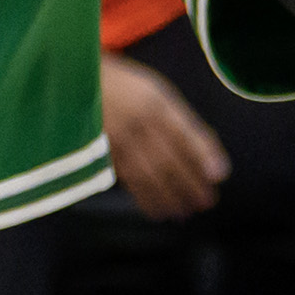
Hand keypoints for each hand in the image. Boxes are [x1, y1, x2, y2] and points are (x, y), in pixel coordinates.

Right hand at [102, 52, 229, 220]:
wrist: (74, 82)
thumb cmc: (123, 88)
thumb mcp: (153, 91)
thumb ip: (178, 119)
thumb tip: (208, 152)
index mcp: (151, 101)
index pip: (182, 132)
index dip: (203, 154)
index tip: (220, 174)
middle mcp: (134, 121)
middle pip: (167, 159)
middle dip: (190, 183)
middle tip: (208, 201)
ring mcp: (116, 140)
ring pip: (148, 175)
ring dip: (171, 197)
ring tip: (187, 211)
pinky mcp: (101, 155)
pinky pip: (128, 181)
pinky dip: (146, 200)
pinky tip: (159, 211)